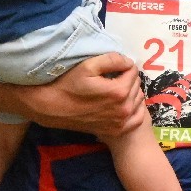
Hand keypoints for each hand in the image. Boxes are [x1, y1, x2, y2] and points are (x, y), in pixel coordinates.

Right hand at [22, 52, 145, 136]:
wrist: (52, 107)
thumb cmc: (68, 83)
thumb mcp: (88, 65)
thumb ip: (113, 60)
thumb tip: (129, 62)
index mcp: (119, 92)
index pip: (133, 71)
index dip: (124, 65)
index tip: (112, 67)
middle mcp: (124, 109)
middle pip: (136, 85)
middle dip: (127, 78)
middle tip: (113, 76)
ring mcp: (121, 122)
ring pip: (138, 100)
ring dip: (131, 92)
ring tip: (116, 88)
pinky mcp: (117, 130)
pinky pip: (137, 118)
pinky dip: (135, 109)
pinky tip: (125, 103)